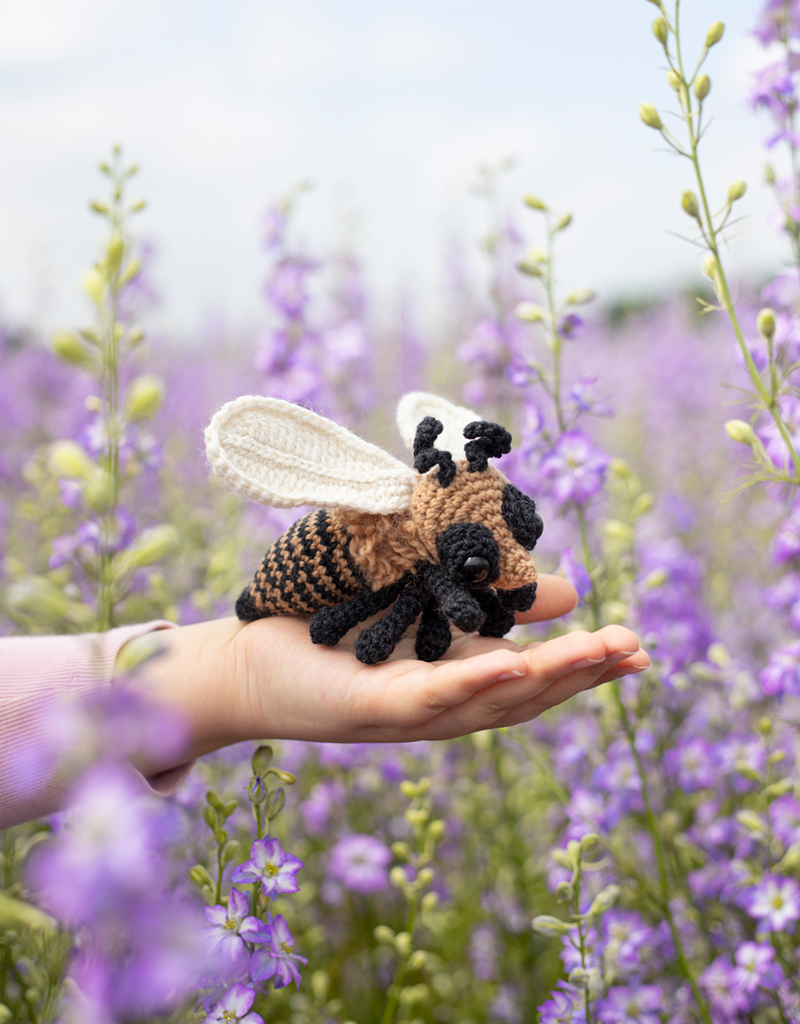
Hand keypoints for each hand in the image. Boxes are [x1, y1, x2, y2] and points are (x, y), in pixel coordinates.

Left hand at [124, 573, 648, 774]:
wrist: (250, 662)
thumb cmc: (336, 633)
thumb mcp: (424, 609)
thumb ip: (488, 602)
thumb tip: (564, 591)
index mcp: (458, 683)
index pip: (534, 682)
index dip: (587, 669)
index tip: (639, 651)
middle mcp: (442, 707)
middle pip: (525, 696)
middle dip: (583, 675)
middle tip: (638, 652)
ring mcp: (408, 715)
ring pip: (488, 700)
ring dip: (547, 679)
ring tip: (599, 651)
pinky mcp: (369, 710)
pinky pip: (427, 697)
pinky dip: (472, 682)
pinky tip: (512, 664)